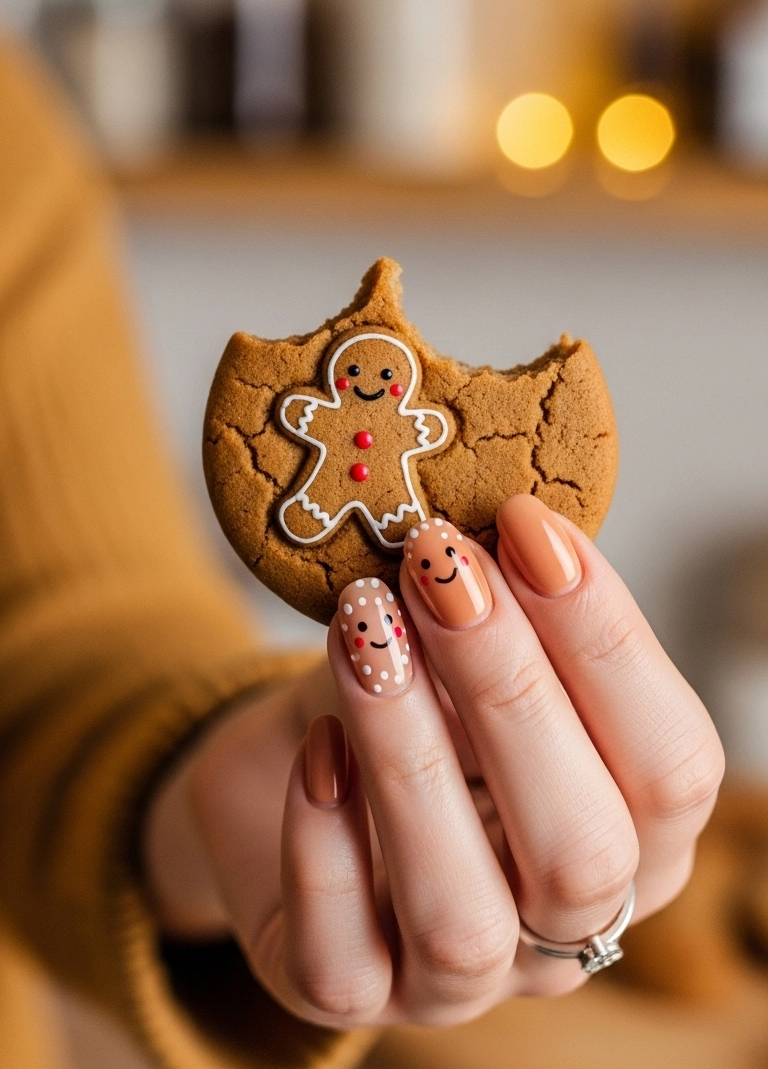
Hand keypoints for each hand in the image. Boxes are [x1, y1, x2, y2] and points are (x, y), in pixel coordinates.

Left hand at [144, 495, 723, 1029]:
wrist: (278, 770)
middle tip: (441, 565)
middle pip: (582, 850)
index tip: (529, 525)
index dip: (609, 643)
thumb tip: (492, 542)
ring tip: (363, 627)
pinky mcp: (346, 993)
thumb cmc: (405, 701)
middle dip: (511, 690)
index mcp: (634, 834)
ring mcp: (460, 980)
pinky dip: (325, 848)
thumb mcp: (459, 652)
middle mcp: (563, 925)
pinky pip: (342, 963)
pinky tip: (315, 748)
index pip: (670, 765)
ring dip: (411, 755)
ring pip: (463, 917)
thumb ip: (493, 617)